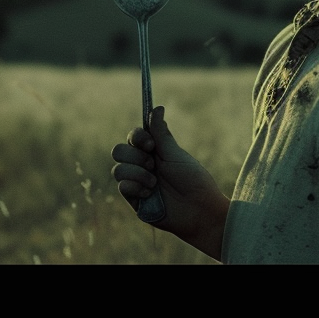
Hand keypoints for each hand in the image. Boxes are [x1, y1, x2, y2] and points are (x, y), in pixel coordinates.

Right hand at [111, 106, 229, 259]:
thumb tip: (157, 108)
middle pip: (118, 150)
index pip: (132, 137)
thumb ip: (160, 134)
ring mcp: (137, 183)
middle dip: (134, 156)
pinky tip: (150, 193)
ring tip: (154, 182)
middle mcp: (142, 165)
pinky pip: (122, 186)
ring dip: (137, 173)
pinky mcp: (134, 200)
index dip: (136, 137)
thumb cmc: (193, 180)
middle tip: (153, 164)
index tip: (150, 144)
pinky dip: (136, 186)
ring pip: (118, 169)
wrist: (199, 209)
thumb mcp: (176, 154)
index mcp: (153, 152)